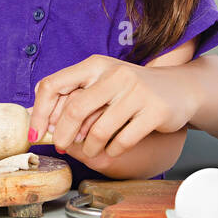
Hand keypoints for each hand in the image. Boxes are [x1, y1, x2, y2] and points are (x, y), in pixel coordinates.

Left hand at [28, 55, 196, 160]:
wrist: (181, 88)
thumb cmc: (133, 89)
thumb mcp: (102, 84)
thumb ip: (74, 96)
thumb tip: (38, 119)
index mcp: (95, 65)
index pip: (53, 85)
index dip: (40, 112)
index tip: (36, 133)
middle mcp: (114, 74)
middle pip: (74, 110)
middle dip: (63, 135)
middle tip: (62, 147)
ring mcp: (136, 92)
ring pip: (98, 130)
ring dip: (90, 148)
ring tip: (91, 151)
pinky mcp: (155, 111)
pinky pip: (122, 140)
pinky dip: (112, 150)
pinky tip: (112, 150)